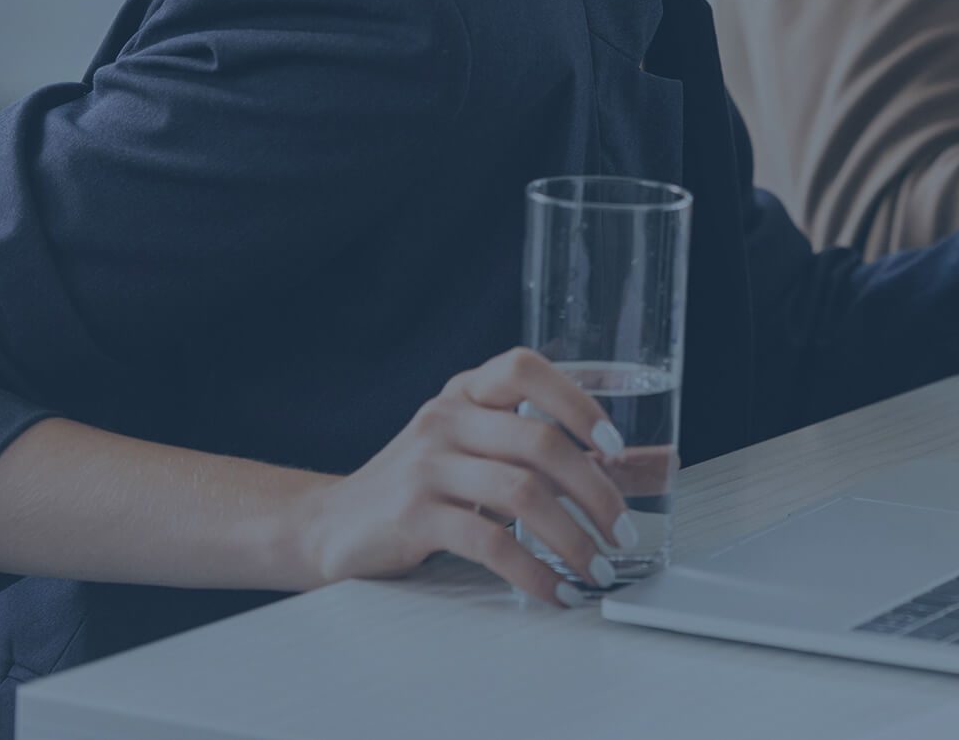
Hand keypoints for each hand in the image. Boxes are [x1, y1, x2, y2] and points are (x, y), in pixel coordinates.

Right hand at [288, 348, 628, 607]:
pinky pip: (491, 542)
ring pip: (523, 493)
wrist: (330, 525)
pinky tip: (555, 590)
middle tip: (623, 533)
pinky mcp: (411, 515)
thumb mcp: (474, 451)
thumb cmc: (421, 488)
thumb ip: (536, 453)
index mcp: (466, 393)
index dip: (577, 402)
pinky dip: (534, 572)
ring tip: (597, 570)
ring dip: (573, 539)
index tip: (616, 445)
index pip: (525, 368)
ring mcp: (425, 465)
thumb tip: (627, 473)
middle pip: (540, 442)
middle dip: (596, 493)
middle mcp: (445, 418)